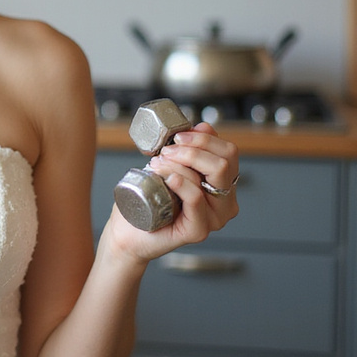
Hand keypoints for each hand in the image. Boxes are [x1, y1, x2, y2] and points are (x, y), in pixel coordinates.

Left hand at [107, 122, 239, 261]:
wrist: (128, 230)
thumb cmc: (147, 199)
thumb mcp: (170, 165)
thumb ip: (190, 148)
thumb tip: (204, 126)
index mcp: (223, 186)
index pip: (229, 152)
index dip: (204, 138)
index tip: (177, 137)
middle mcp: (225, 203)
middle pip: (225, 161)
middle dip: (192, 148)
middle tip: (166, 151)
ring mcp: (214, 218)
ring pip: (212, 174)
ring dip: (180, 162)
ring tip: (157, 164)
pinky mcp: (198, 230)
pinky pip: (196, 198)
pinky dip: (182, 182)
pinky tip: (168, 179)